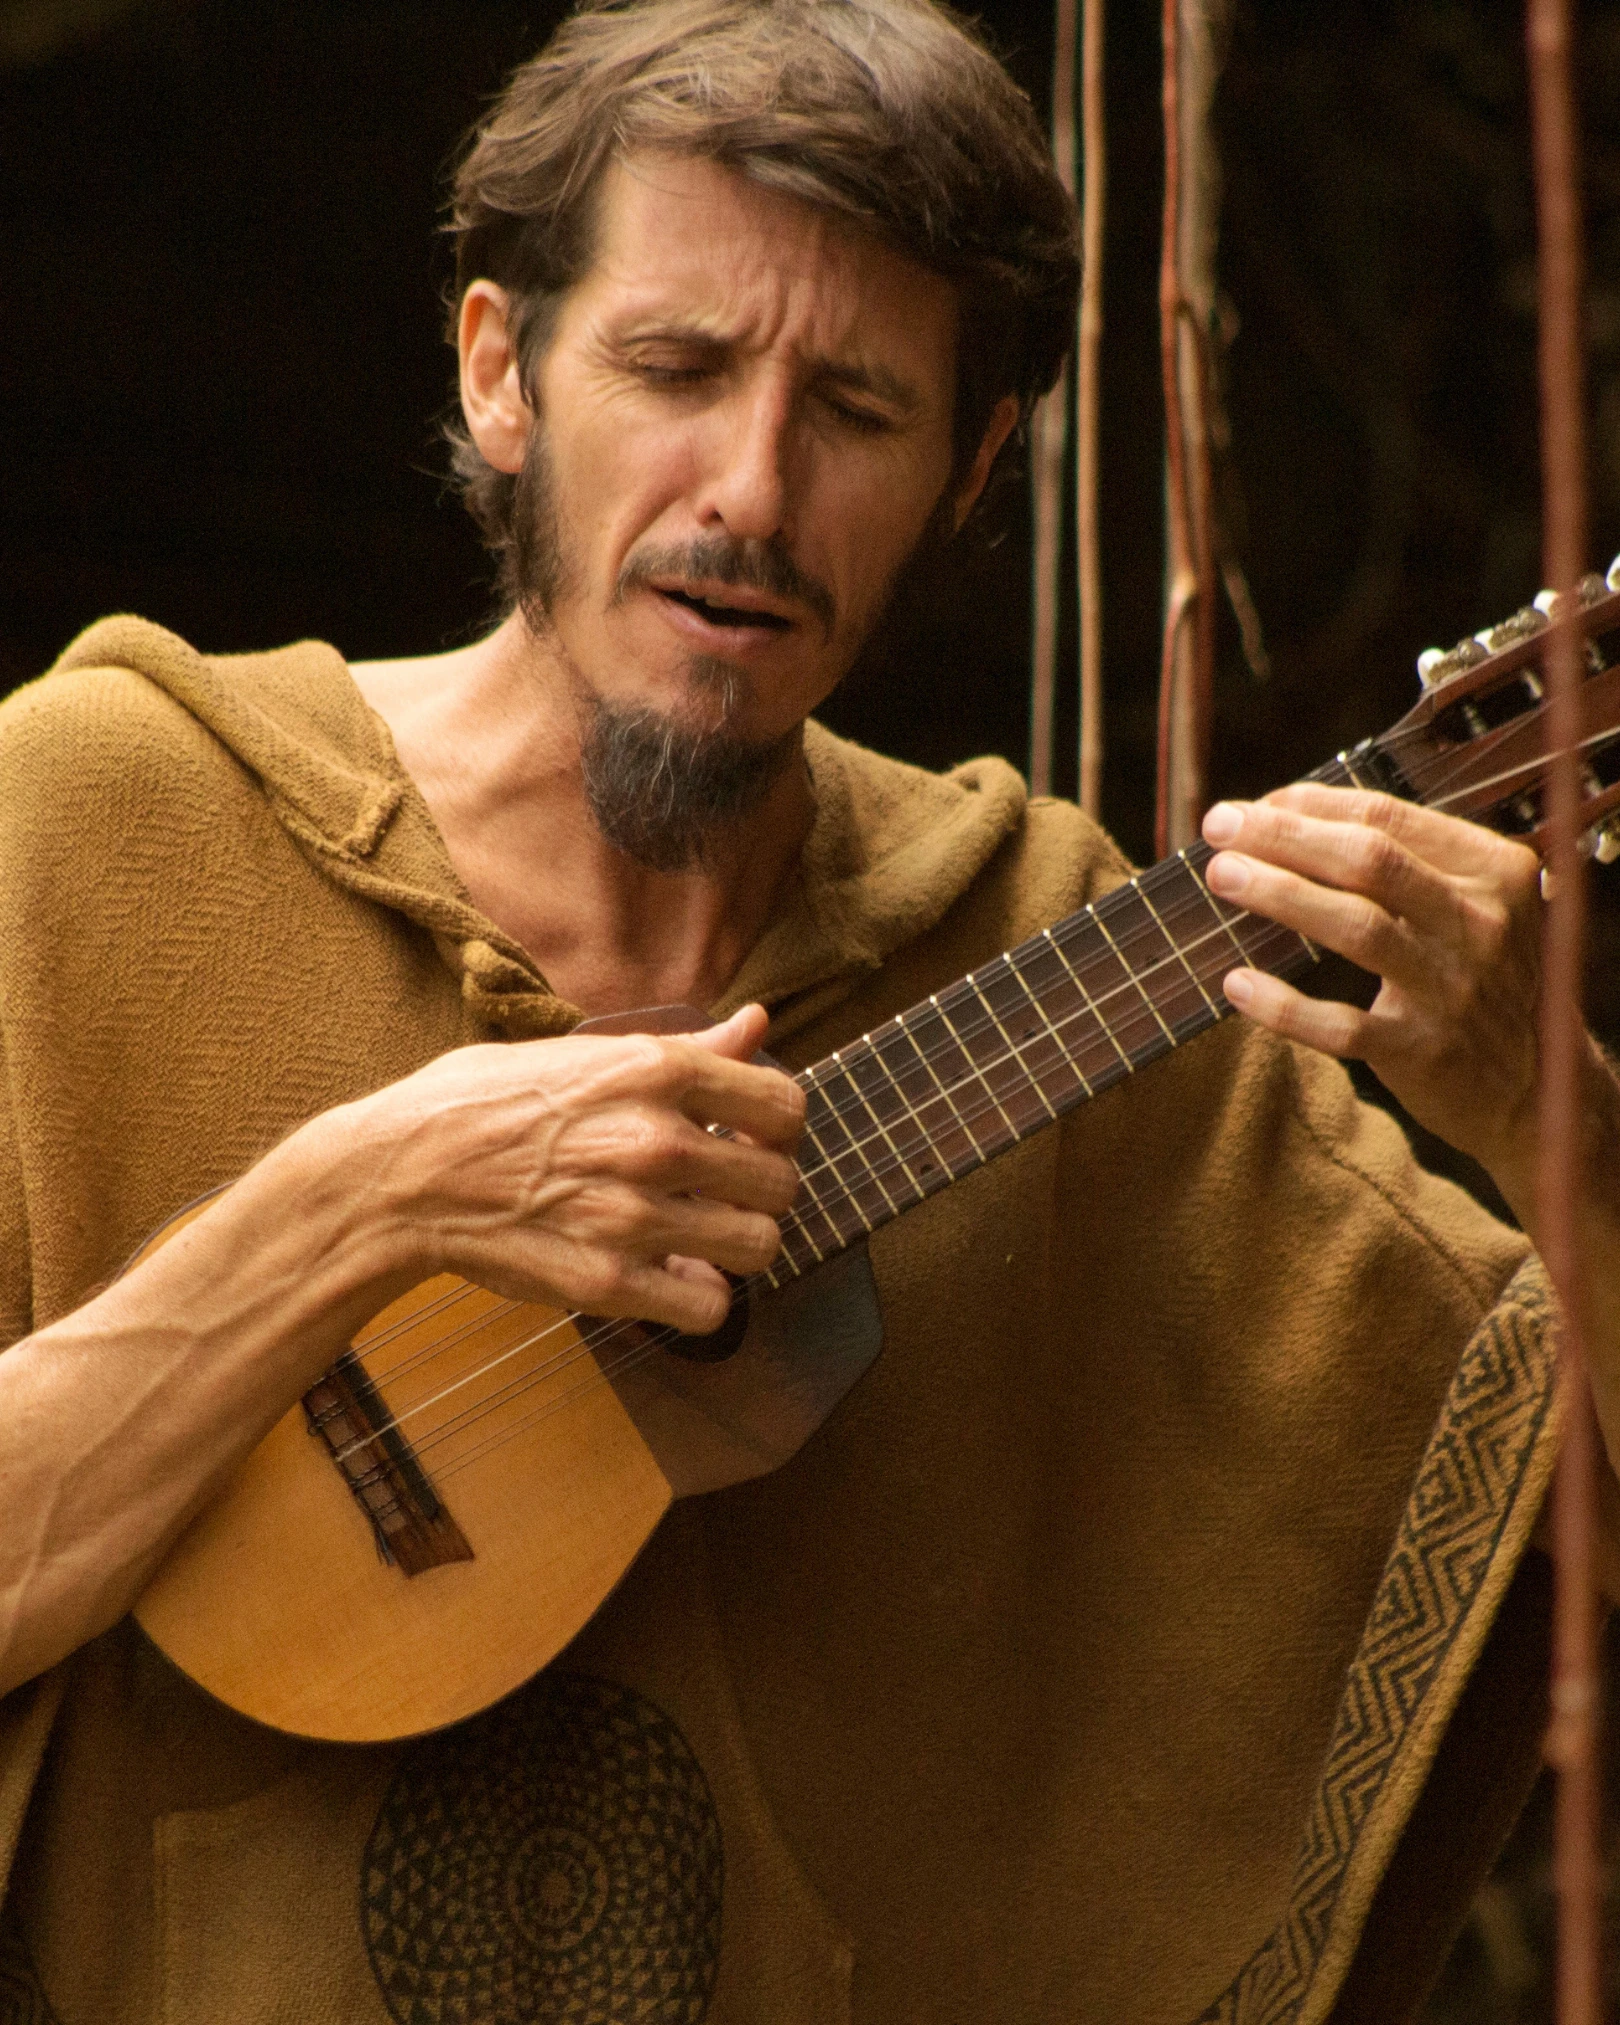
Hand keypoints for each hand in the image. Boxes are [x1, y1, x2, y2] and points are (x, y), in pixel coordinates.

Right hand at [336, 1003, 803, 1333]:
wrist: (399, 1176)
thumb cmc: (479, 1104)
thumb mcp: (580, 1052)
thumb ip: (680, 1046)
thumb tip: (755, 1022)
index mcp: (652, 1070)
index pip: (785, 1105)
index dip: (777, 1127)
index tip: (750, 1137)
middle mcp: (654, 1140)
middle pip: (781, 1182)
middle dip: (762, 1191)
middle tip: (728, 1194)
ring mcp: (633, 1215)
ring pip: (758, 1246)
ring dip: (738, 1246)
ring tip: (705, 1236)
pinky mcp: (607, 1281)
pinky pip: (710, 1307)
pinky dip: (700, 1299)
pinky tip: (673, 1277)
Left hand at [1201, 785, 1543, 1198]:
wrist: (1533, 1085)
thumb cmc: (1477, 976)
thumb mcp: (1472, 905)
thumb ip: (1405, 861)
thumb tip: (1285, 816)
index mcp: (1493, 872)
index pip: (1389, 817)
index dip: (1311, 805)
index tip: (1255, 805)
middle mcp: (1481, 924)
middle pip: (1368, 861)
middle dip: (1284, 837)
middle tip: (1219, 826)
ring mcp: (1453, 990)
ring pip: (1356, 927)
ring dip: (1279, 895)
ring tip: (1221, 875)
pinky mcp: (1422, 1051)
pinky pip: (1340, 1025)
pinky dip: (1283, 1005)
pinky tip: (1236, 984)